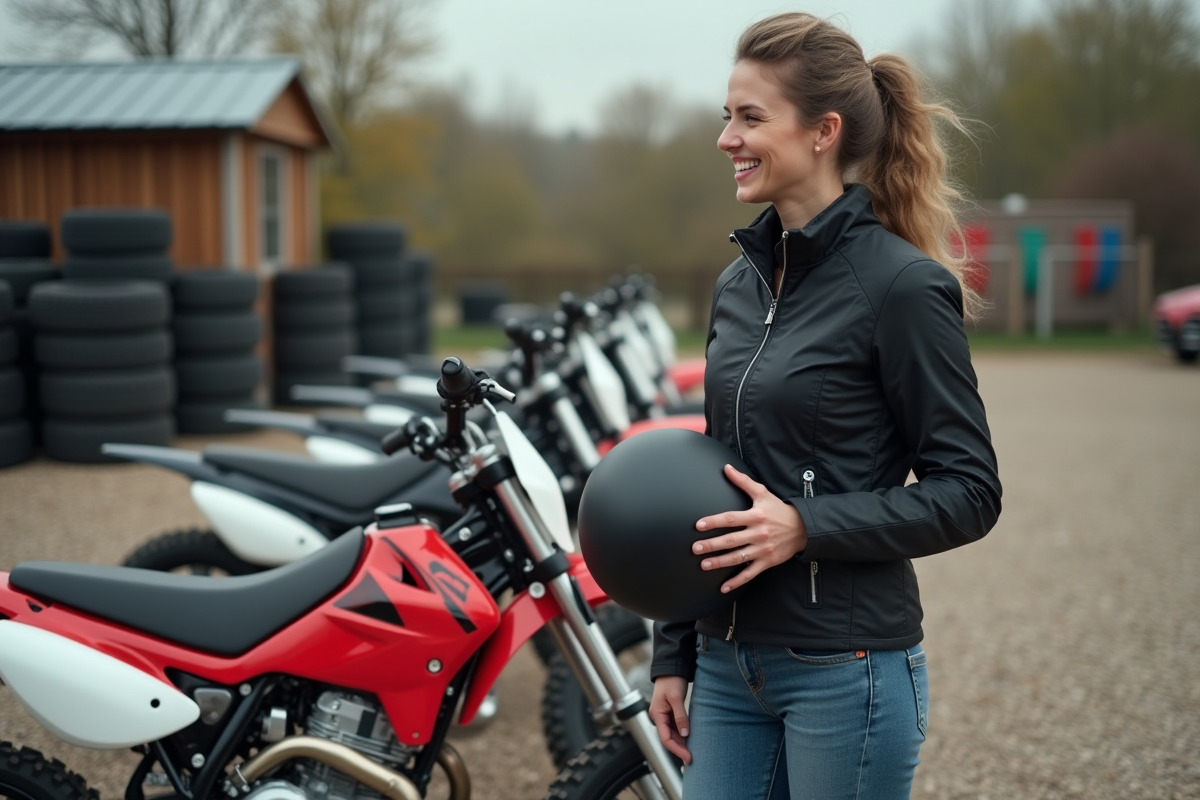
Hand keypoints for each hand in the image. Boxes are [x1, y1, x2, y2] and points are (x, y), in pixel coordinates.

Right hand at [649, 676, 691, 763]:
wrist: (671, 667)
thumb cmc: (671, 680)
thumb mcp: (676, 697)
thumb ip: (680, 716)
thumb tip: (685, 733)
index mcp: (657, 714)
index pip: (665, 738)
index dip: (677, 749)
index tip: (688, 757)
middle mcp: (659, 717)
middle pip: (668, 739)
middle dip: (680, 749)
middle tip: (692, 758)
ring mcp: (664, 716)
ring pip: (672, 735)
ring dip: (681, 744)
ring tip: (692, 752)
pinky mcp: (670, 713)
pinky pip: (675, 728)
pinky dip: (682, 735)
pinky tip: (690, 740)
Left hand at [694, 464, 806, 593]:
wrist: (803, 528)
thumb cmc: (779, 510)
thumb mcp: (763, 493)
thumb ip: (743, 482)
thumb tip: (726, 468)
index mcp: (755, 516)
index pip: (731, 518)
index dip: (714, 521)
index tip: (699, 525)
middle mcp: (758, 533)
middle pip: (732, 540)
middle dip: (712, 545)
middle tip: (695, 548)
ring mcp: (763, 549)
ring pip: (738, 557)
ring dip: (720, 562)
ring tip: (704, 564)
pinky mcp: (767, 561)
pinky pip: (750, 573)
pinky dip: (737, 581)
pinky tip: (723, 587)